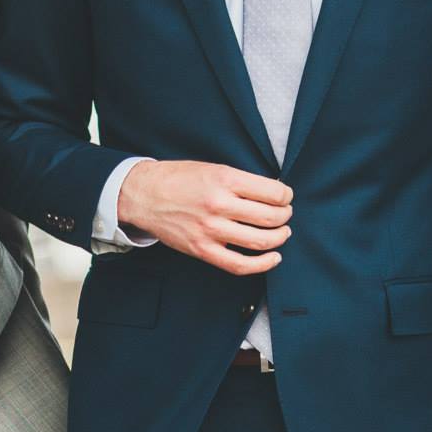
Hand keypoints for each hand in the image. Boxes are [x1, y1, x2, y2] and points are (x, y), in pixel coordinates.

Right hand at [116, 160, 291, 274]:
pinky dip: (262, 264)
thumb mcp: (213, 168)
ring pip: (260, 241)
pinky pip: (240, 264)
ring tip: (281, 233)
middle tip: (285, 214)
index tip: (285, 197)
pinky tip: (273, 258)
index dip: (286, 196)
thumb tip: (273, 194)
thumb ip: (241, 181)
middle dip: (285, 217)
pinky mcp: (203, 250)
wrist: (145, 195)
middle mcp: (219, 205)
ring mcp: (210, 230)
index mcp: (224, 179)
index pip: (273, 193)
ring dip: (279, 238)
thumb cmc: (179, 180)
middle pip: (271, 217)